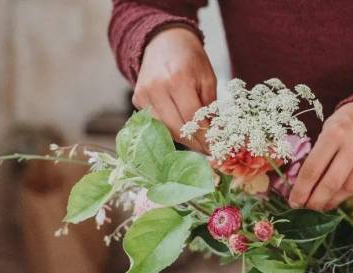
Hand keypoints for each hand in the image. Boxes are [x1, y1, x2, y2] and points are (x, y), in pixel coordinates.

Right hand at [132, 27, 215, 152]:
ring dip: (182, 138)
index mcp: (177, 79)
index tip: (216, 148)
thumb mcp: (207, 78)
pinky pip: (155, 122)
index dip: (204, 136)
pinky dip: (170, 129)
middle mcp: (156, 87)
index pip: (191, 117)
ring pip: (164, 128)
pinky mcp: (137, 99)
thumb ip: (209, 107)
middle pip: (176, 126)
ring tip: (198, 142)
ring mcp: (143, 94)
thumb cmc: (191, 59)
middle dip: (194, 142)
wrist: (164, 41)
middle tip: (208, 151)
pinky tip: (183, 130)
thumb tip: (215, 135)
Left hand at [288, 103, 352, 210]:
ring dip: (333, 200)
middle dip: (317, 201)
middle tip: (307, 209)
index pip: (313, 168)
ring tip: (323, 204)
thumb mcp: (326, 131)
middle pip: (332, 182)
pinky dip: (348, 193)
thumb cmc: (344, 124)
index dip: (302, 189)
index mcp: (335, 131)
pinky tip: (338, 196)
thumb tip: (302, 189)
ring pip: (349, 187)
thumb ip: (316, 156)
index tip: (294, 202)